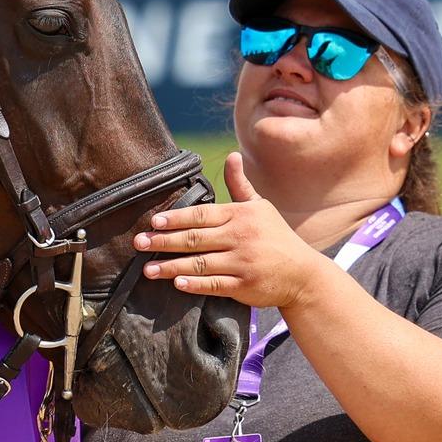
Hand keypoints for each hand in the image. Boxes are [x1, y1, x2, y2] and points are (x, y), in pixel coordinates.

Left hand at [136, 153, 324, 308]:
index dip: (176, 218)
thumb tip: (232, 155)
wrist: (303, 274)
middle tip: (139, 243)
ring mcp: (242, 263)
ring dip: (171, 266)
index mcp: (241, 215)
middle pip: (195, 238)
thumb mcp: (260, 207)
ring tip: (147, 269)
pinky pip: (214, 285)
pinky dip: (194, 285)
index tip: (154, 222)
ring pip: (200, 264)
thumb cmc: (276, 237)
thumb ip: (240, 185)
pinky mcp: (244, 286)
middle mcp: (240, 237)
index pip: (202, 215)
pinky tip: (176, 283)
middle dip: (164, 241)